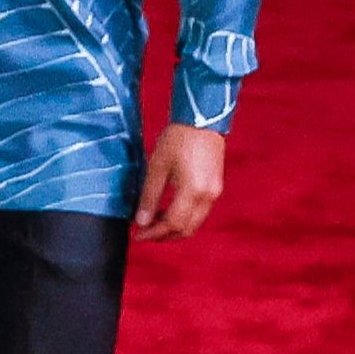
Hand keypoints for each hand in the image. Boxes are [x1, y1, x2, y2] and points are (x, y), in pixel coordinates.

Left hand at [132, 122, 226, 242]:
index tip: (138, 234)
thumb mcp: (157, 166)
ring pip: (195, 222)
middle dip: (165, 235)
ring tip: (154, 220)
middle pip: (186, 229)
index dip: (154, 233)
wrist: (201, 118)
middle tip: (145, 232)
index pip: (173, 224)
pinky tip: (169, 208)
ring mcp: (214, 192)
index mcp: (193, 191)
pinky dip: (184, 216)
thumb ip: (149, 196)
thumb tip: (141, 221)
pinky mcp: (215, 186)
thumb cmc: (178, 138)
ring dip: (175, 227)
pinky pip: (200, 212)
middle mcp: (207, 196)